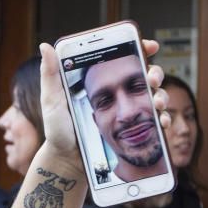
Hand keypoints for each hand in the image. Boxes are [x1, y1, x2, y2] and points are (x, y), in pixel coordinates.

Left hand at [38, 39, 166, 162]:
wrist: (67, 160)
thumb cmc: (58, 131)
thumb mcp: (52, 101)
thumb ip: (51, 75)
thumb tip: (45, 46)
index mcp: (103, 82)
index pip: (126, 58)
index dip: (141, 49)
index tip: (149, 46)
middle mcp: (119, 94)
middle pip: (147, 74)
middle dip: (156, 73)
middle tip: (151, 79)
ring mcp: (129, 112)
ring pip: (155, 96)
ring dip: (161, 96)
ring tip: (157, 103)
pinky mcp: (134, 131)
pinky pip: (155, 122)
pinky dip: (162, 120)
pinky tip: (160, 122)